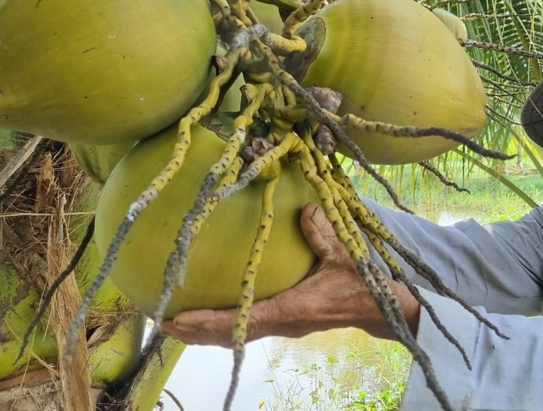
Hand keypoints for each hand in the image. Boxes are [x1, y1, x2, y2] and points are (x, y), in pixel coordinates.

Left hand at [159, 202, 419, 346]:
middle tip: (160, 321)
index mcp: (290, 309)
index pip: (240, 320)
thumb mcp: (345, 256)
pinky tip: (207, 314)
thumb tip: (304, 207)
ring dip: (202, 331)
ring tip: (173, 322)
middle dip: (193, 331)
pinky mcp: (286, 321)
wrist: (382, 310)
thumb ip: (322, 234)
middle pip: (227, 335)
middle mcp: (280, 322)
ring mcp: (282, 325)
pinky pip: (244, 328)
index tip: (177, 318)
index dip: (206, 321)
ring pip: (233, 335)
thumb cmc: (363, 285)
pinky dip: (221, 325)